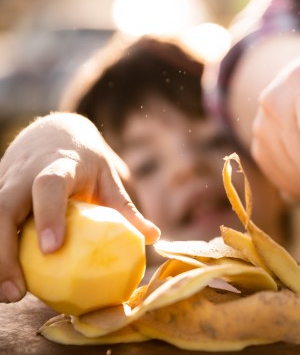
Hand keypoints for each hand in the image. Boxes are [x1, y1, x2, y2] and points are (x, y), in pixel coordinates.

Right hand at [0, 113, 159, 302]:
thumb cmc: (86, 162)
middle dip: (5, 251)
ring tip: (10, 295)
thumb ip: (126, 208)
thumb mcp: (108, 177)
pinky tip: (6, 283)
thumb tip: (155, 237)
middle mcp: (23, 175)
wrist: (52, 133)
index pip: (48, 186)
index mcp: (58, 165)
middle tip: (17, 291)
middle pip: (3, 210)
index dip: (49, 215)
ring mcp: (3, 185)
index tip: (53, 249)